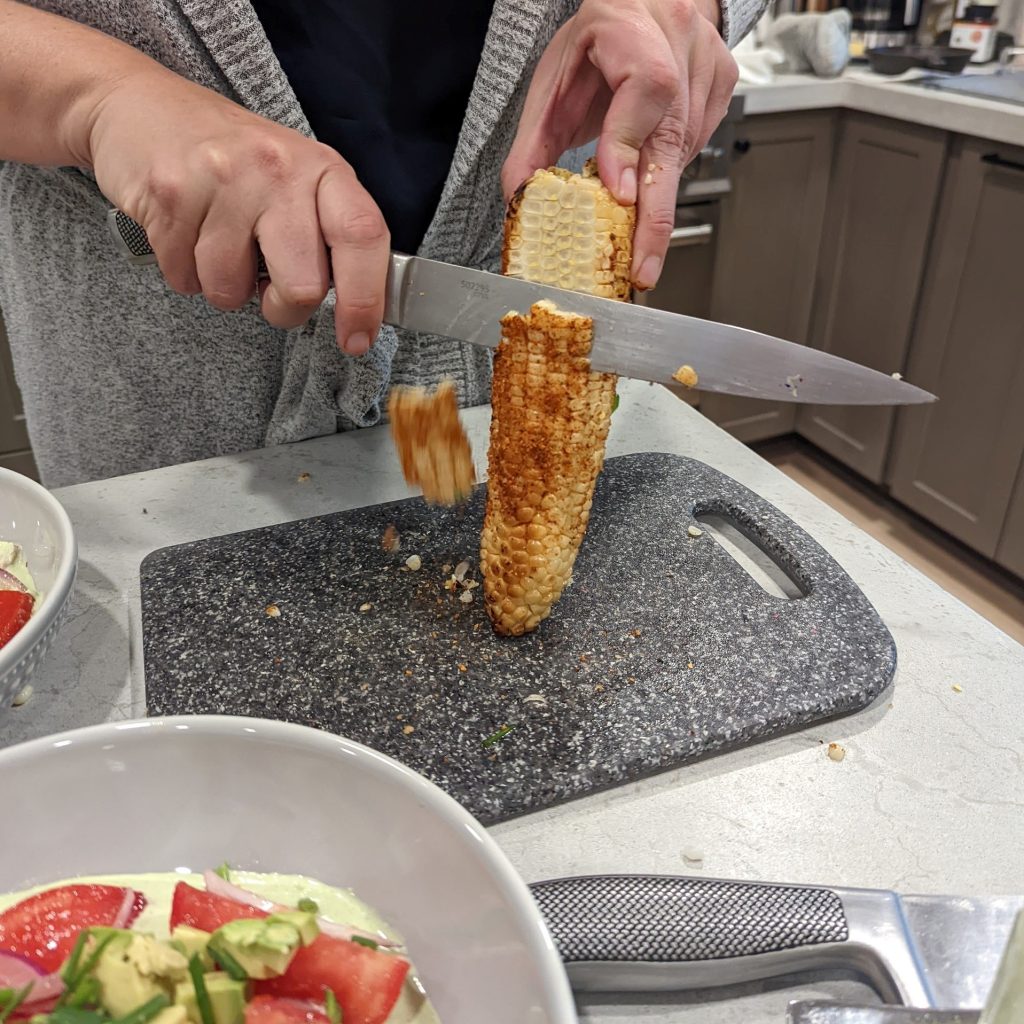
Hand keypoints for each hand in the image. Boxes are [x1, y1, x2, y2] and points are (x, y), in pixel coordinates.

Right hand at [88, 69, 387, 354]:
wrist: (138, 105)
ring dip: (224, 287)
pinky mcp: (170, 195)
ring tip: (217, 244)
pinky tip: (185, 234)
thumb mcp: (296, 181)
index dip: (366, 299)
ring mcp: (223, 179)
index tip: (356, 340)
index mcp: (322, 169)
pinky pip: (185, 278)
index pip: (363, 236)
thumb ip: (328, 236)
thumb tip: (358, 308)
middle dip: (283, 308)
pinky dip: (185, 273)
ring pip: (233, 290)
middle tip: (268, 289)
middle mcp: (278, 169)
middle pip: (302, 286)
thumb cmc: (231, 159)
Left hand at [502, 0, 737, 289]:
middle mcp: (676, 37)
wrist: (640, 4)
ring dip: (658, 196)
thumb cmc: (597, 40)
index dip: (629, 143)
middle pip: (673, 135)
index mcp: (625, 22)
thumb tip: (519, 200)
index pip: (644, 86)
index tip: (618, 195)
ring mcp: (707, 61)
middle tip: (642, 266)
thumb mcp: (552, 83)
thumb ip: (533, 143)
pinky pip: (697, 147)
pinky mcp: (723, 85)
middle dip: (655, 215)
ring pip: (686, 150)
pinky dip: (670, 174)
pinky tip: (649, 177)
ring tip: (634, 232)